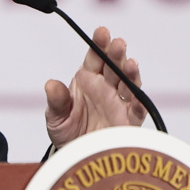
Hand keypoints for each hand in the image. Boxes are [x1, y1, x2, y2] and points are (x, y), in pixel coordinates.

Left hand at [44, 26, 145, 149]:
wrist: (76, 157)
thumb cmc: (66, 132)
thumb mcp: (55, 117)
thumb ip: (56, 100)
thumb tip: (50, 84)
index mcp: (87, 80)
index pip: (95, 57)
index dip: (99, 44)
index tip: (102, 32)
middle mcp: (106, 88)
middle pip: (113, 66)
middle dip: (116, 54)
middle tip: (118, 43)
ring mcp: (118, 103)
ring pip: (128, 84)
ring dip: (130, 73)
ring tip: (130, 63)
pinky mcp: (128, 122)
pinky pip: (137, 110)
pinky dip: (139, 101)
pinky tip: (137, 92)